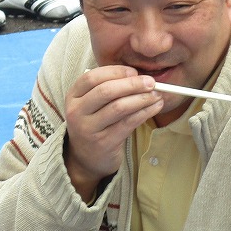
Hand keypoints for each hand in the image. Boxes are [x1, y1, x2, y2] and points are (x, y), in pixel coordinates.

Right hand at [62, 66, 162, 199]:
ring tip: (157, 95)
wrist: (86, 158)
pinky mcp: (104, 142)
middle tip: (151, 82)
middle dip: (132, 84)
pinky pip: (128, 123)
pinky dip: (144, 113)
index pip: (92, 77)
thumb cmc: (95, 123)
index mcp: (73, 96)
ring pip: (119, 107)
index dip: (115, 72)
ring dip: (142, 99)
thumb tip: (139, 76)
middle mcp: (77, 112)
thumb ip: (108, 87)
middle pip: (106, 91)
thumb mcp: (92, 104)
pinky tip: (154, 107)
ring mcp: (89, 129)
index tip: (134, 72)